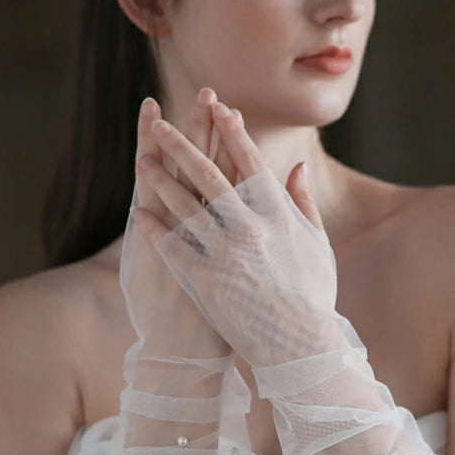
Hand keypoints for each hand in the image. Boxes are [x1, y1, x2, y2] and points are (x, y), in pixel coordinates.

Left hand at [132, 99, 337, 367]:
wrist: (300, 348)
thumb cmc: (312, 298)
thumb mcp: (316, 245)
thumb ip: (302, 202)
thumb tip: (295, 166)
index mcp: (279, 215)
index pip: (251, 162)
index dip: (233, 132)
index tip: (218, 107)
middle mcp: (251, 227)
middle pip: (210, 176)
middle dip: (184, 146)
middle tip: (162, 123)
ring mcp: (227, 253)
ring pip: (185, 206)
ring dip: (161, 180)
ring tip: (142, 160)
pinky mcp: (206, 280)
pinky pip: (173, 247)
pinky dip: (155, 227)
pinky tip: (138, 212)